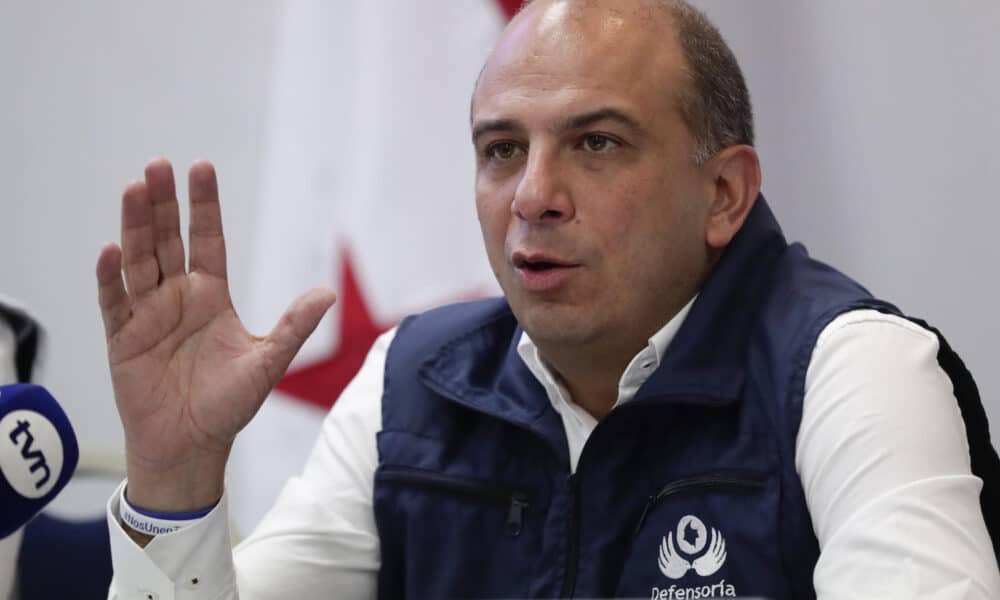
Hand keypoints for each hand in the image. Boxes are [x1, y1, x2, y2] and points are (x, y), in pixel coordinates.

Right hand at [96, 159, 335, 512]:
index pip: (207, 239)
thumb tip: (328, 294)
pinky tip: (111, 250)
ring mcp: (147, 314)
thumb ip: (293, 327)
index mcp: (211, 296)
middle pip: (167, 239)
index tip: (200, 168)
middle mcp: (177, 297)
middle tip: (158, 165)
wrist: (192, 446)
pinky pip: (114, 300)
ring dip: (134, 226)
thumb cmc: (228, 406)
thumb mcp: (267, 362)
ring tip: (133, 189)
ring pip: (138, 259)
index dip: (203, 206)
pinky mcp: (123, 337)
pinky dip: (111, 277)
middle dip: (162, 203)